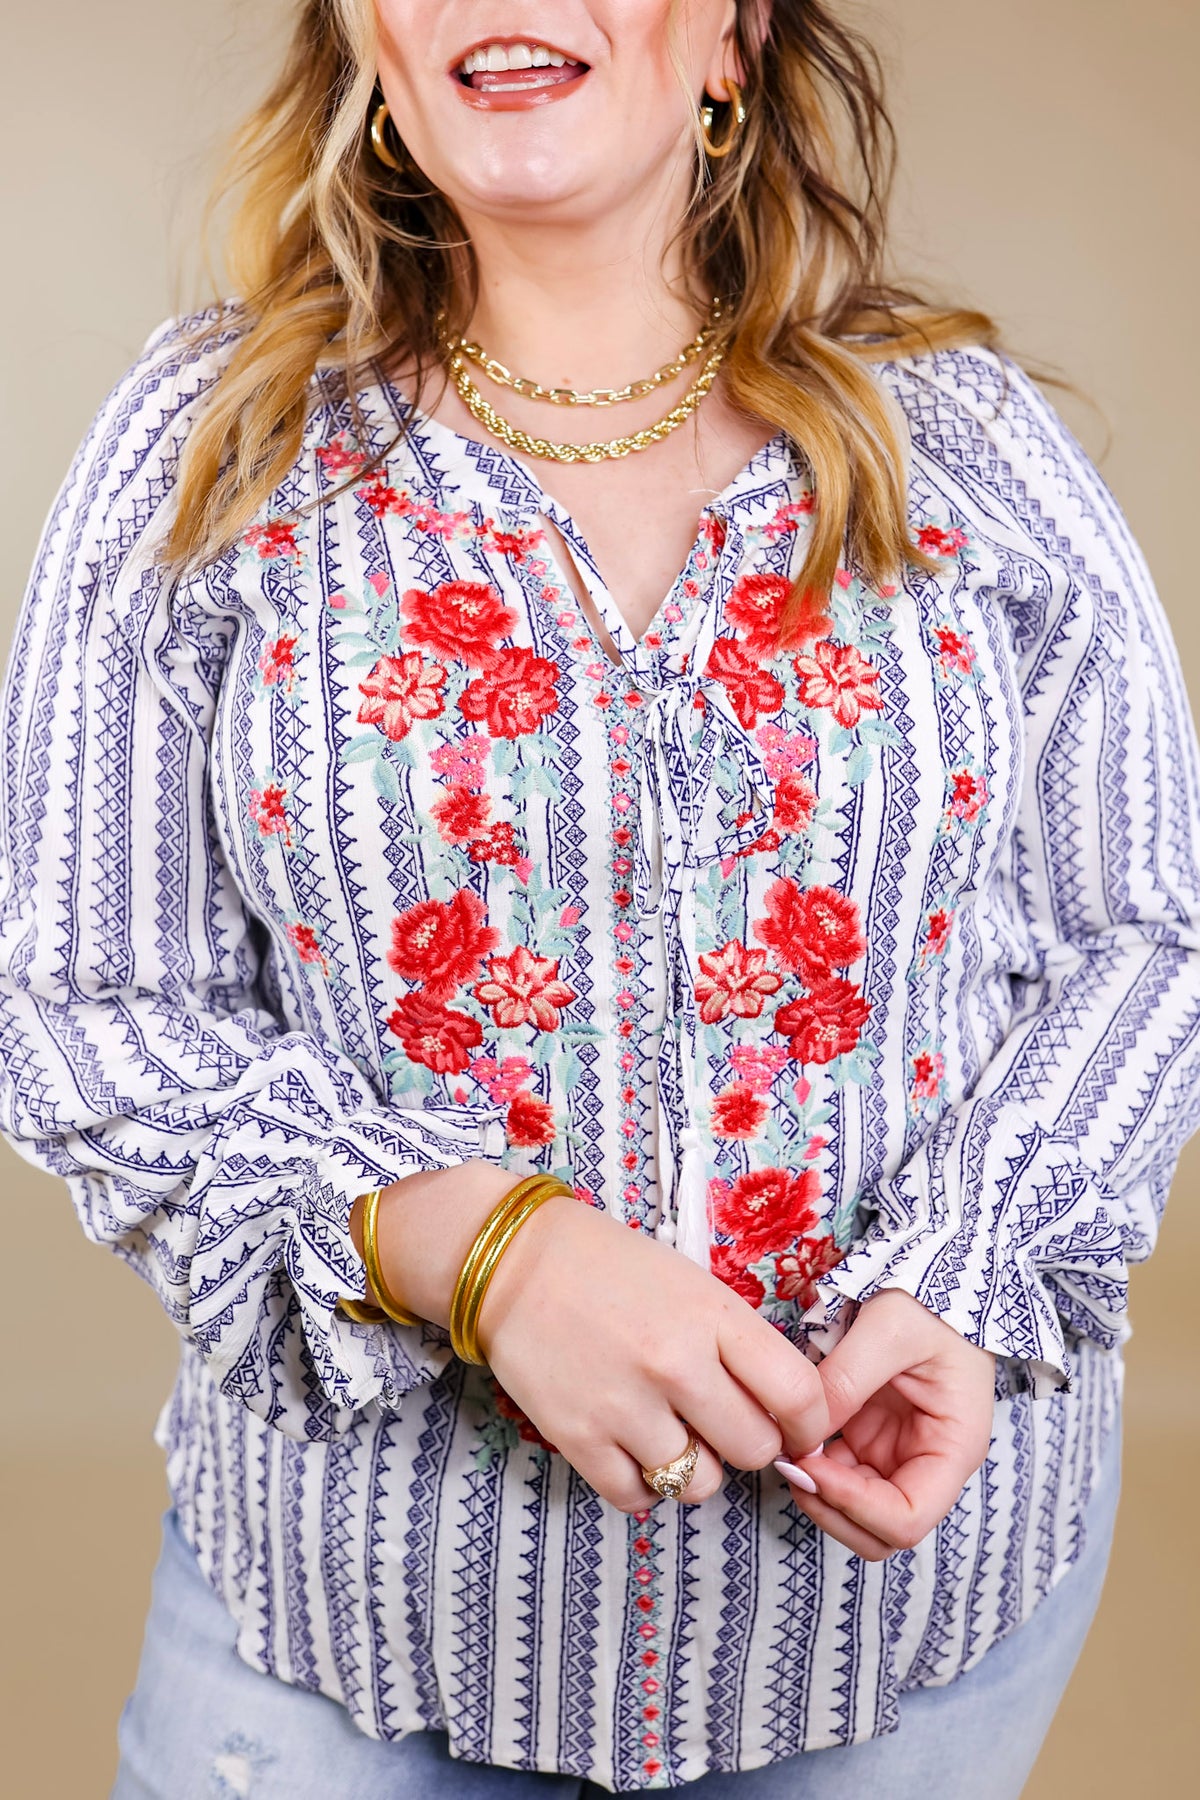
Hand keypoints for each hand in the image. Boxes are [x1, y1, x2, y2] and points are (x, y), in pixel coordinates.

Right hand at [477, 1194, 834, 1511]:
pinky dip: (642, 1484)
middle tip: (723, 1425)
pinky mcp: (579, 1438)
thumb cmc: (609, 1266)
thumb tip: (780, 1408)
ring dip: (694, 1467)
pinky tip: (631, 1447)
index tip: (796, 1427)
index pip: (799, 1395)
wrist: (515, 1261)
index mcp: (713, 1316)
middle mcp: (676, 1365)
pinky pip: (638, 1498)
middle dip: (747, 1444)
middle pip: (754, 1449)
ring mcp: (626, 1406)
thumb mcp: (690, 1284)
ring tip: (671, 1433)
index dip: (809, 1424)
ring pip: (699, 1484)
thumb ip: (736, 1342)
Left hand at [775, 1289, 995, 1560]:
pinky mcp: (870, 1438)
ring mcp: (896, 1454)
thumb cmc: (930, 1301)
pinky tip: (793, 1433)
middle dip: (830, 1508)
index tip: (811, 1465)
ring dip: (816, 1491)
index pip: (906, 1519)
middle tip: (789, 1463)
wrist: (936, 1277)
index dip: (854, 1506)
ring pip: (854, 1511)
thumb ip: (847, 1378)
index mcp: (953, 1449)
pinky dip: (812, 1466)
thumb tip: (802, 1430)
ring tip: (784, 1445)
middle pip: (878, 1530)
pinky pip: (838, 1474)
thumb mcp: (890, 1326)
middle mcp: (927, 1464)